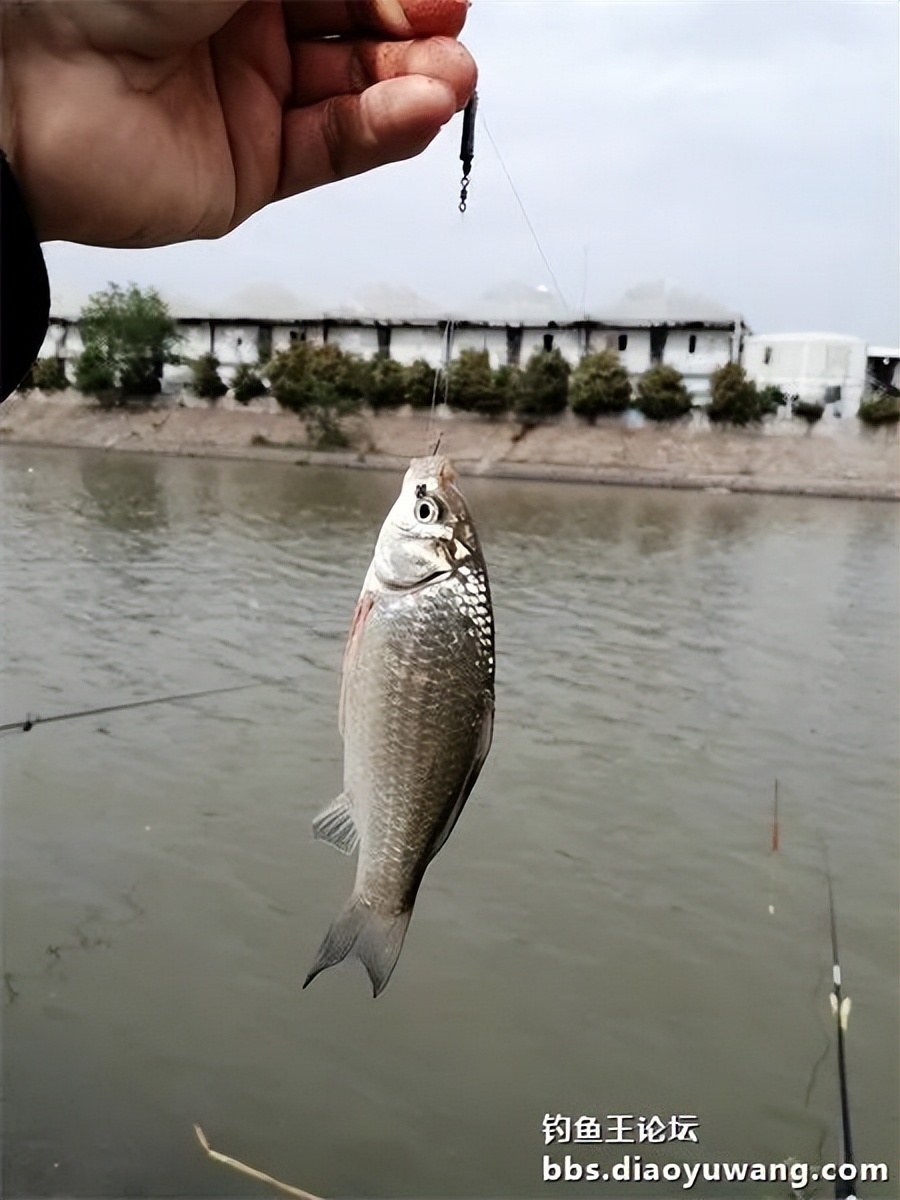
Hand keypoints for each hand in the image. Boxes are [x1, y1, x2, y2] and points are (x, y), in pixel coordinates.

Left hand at [0, 0, 475, 246]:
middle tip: (448, 25)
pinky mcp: (249, 169)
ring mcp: (247, 98)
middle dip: (414, 26)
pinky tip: (420, 109)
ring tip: (451, 78)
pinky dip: (383, 131)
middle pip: (359, 26)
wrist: (23, 86)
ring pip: (355, 93)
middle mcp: (240, 23)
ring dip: (412, 83)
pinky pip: (332, 149)